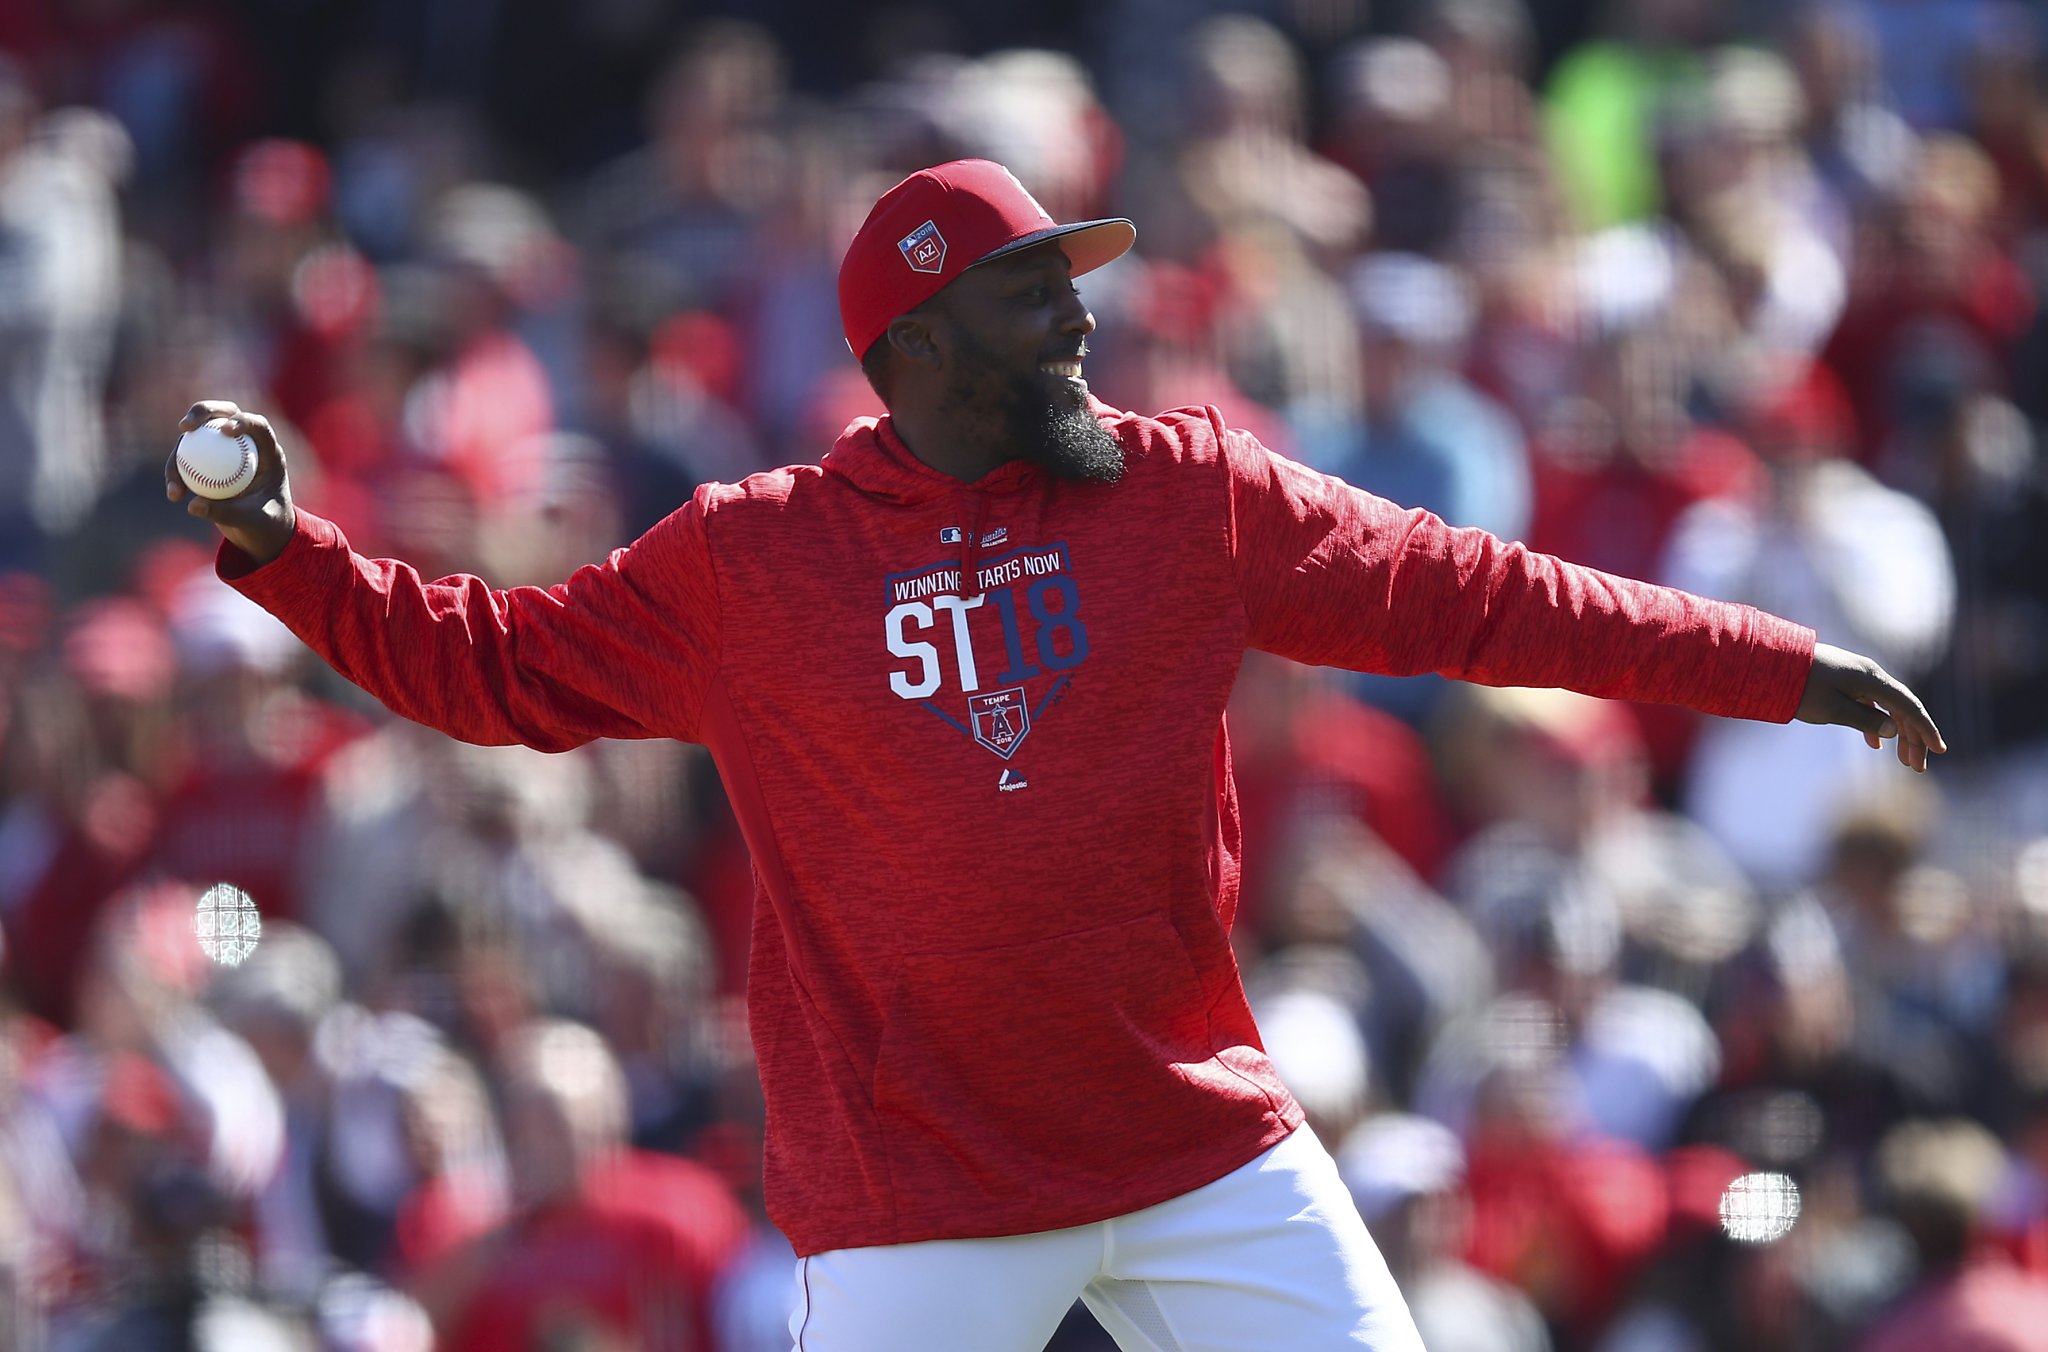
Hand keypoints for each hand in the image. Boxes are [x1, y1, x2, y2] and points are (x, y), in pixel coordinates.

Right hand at [166, 401, 297, 565]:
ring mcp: (225, 451)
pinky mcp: (207, 462)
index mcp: (269, 453)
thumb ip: (228, 512)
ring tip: (176, 485)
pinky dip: (178, 474)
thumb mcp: (253, 521)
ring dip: (180, 455)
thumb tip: (193, 505)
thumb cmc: (267, 525)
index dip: (242, 420)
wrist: (261, 533)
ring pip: (197, 438)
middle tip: (184, 427)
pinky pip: (187, 460)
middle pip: (223, 415)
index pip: (258, 426)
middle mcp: (246, 445)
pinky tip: (174, 494)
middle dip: (202, 412)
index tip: (225, 430)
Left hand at [1795, 642, 1946, 771]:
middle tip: (1916, 767)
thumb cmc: (1800, 688)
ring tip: (1901, 761)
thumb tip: (1895, 730)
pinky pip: (1869, 705)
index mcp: (1872, 679)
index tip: (1940, 751)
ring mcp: (1857, 678)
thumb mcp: (1833, 709)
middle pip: (1902, 708)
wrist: (1770, 664)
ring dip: (1896, 734)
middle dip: (1913, 738)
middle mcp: (1870, 675)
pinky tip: (1875, 745)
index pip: (1909, 707)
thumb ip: (1866, 720)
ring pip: (1886, 708)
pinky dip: (1875, 724)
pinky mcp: (1844, 683)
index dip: (1926, 730)